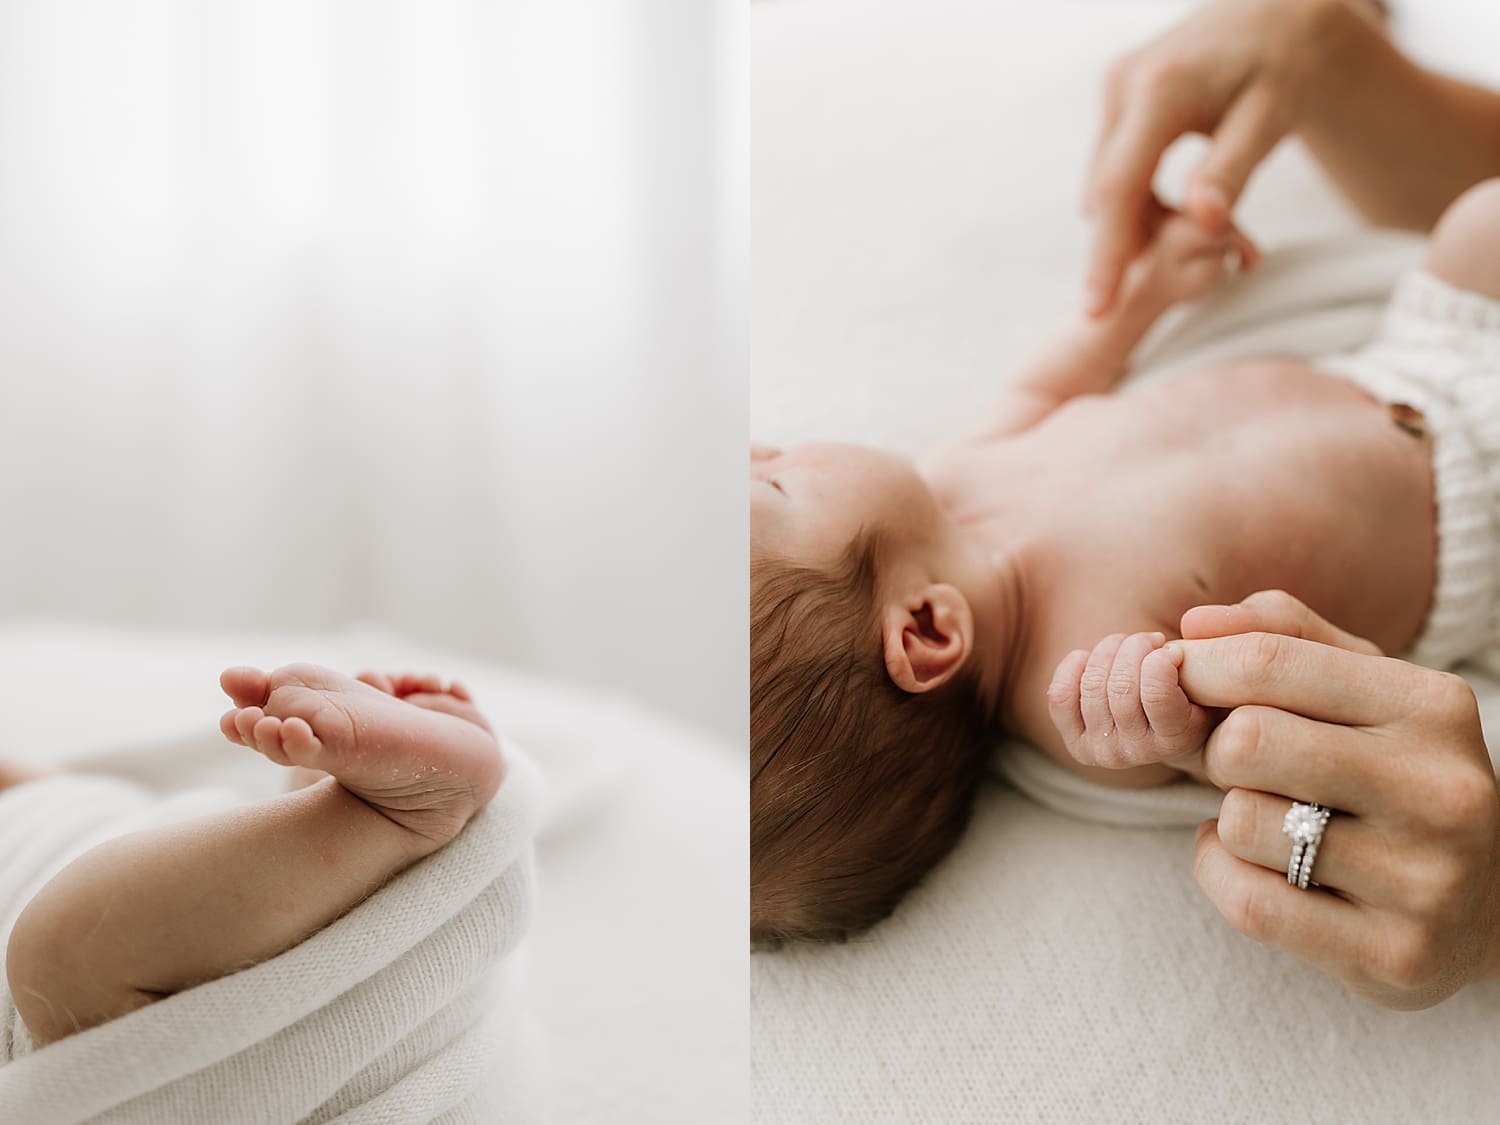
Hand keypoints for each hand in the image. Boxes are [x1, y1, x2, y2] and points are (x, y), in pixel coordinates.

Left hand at [1048, 630, 1216, 768]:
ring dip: (1109, 651)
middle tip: (1150, 641)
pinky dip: (1072, 667)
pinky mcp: (1076, 742)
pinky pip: (1060, 697)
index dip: (1160, 659)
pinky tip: (1089, 658)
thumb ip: (1214, 665)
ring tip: (1126, 646)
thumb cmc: (1198, 694)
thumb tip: (1176, 649)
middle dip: (1135, 648)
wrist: (1170, 727)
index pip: (1156, 694)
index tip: (1172, 649)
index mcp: (1177, 741)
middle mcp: (1137, 753)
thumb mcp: (1216, 682)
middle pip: (1120, 686)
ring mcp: (1102, 751)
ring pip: (1092, 685)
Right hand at [1084, 0, 1348, 314]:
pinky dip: (1139, 194)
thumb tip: (1202, 223)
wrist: (1280, 11)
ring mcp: (1115, 86)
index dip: (1107, 254)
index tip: (1097, 308)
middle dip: (1126, 243)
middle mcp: (1124, 84)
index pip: (1119, 188)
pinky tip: (1179, 201)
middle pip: (1106, 191)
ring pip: (1108, 181)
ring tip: (1197, 226)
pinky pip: (1116, 163)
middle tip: (1174, 273)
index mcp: (1160, 90)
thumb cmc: (1287, 64)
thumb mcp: (1271, 117)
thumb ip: (1232, 169)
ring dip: (1137, 219)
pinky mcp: (1118, 93)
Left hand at [1174, 590, 1499, 1008]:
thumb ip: (1281, 637)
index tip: (1176, 681)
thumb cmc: (1398, 774)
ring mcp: (1424, 879)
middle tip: (1235, 765)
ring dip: (1227, 820)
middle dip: (1215, 750)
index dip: (1195, 670)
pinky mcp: (1395, 953)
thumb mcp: (1363, 688)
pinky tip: (1257, 866)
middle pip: (1246, 741)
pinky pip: (1248, 902)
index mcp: (1432, 706)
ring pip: (1240, 823)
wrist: (1495, 905)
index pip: (1269, 662)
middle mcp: (1440, 789)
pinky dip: (1223, 875)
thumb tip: (1193, 629)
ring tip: (1269, 821)